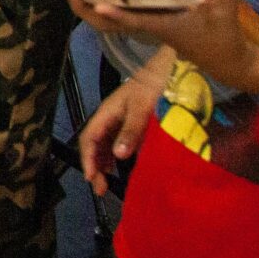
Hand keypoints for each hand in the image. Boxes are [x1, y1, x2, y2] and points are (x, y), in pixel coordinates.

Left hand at [66, 0, 254, 89]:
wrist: (228, 62)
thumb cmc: (224, 38)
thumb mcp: (225, 10)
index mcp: (164, 27)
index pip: (136, 22)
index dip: (117, 15)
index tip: (98, 7)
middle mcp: (150, 29)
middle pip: (109, 25)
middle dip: (86, 9)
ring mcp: (148, 28)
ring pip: (111, 22)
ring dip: (90, 7)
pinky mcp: (151, 25)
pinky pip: (120, 18)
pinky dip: (106, 7)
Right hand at [75, 76, 161, 196]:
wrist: (171, 68)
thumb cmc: (153, 86)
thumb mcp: (142, 107)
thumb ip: (130, 130)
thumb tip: (117, 156)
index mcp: (107, 112)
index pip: (89, 138)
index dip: (87, 158)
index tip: (91, 178)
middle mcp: (111, 117)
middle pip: (95, 144)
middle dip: (94, 166)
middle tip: (100, 189)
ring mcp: (122, 119)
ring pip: (106, 144)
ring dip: (104, 163)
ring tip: (107, 182)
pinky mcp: (135, 122)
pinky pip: (120, 142)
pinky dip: (117, 156)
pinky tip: (121, 166)